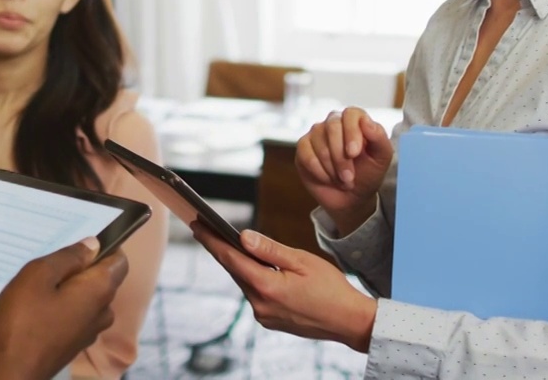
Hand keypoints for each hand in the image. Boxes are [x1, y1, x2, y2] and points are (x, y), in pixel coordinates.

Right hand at [0, 238, 128, 379]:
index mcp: (100, 289)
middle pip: (103, 278)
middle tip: (51, 262)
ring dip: (71, 287)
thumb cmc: (23, 321)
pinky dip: (64, 305)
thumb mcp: (39, 274)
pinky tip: (39, 306)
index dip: (105, 246)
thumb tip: (92, 245)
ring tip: (41, 284)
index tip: (81, 242)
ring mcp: (90, 331)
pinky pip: (77, 315)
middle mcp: (102, 311)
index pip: (120, 260)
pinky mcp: (75, 343)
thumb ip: (69, 256)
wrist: (11, 370)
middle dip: (83, 266)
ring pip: (88, 298)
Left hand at [191, 222, 375, 352]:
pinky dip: (252, 279)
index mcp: (267, 287)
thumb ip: (269, 249)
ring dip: (238, 265)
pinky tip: (253, 267)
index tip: (197, 225)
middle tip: (205, 228)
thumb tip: (242, 236)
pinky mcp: (270, 321)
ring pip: (244, 283)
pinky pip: (255, 294)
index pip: (230, 259)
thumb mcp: (302, 261)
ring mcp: (264, 315)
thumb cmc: (331, 288)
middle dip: (220, 249)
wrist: (350, 322)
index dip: (211, 240)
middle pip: (234, 271)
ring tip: (227, 244)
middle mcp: (260, 305)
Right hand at [295, 106, 392, 234]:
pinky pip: (307, 155)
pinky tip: (327, 178)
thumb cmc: (368, 174)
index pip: (351, 114)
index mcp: (355, 121)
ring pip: (319, 144)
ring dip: (332, 168)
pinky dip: (319, 172)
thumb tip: (366, 121)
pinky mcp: (303, 148)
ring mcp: (316, 134)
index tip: (354, 153)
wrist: (352, 197)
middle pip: (332, 127)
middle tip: (349, 176)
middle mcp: (334, 123)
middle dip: (341, 157)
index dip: (352, 132)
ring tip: (342, 180)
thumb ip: (379, 137)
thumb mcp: (381, 158)